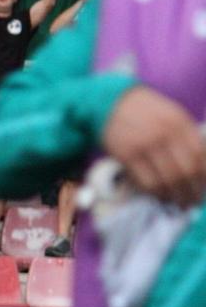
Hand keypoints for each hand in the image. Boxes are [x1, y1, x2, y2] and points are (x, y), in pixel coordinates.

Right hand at [103, 86, 205, 206]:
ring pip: (167, 180)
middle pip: (186, 171)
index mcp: (180, 123)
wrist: (109, 103)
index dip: (204, 177)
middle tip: (192, 202)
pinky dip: (154, 193)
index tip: (204, 188)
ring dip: (174, 196)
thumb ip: (187, 136)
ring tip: (177, 203)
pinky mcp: (127, 156)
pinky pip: (146, 181)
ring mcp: (145, 146)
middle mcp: (165, 135)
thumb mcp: (172, 115)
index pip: (200, 156)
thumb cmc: (144, 110)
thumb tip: (201, 166)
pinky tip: (158, 195)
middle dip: (192, 191)